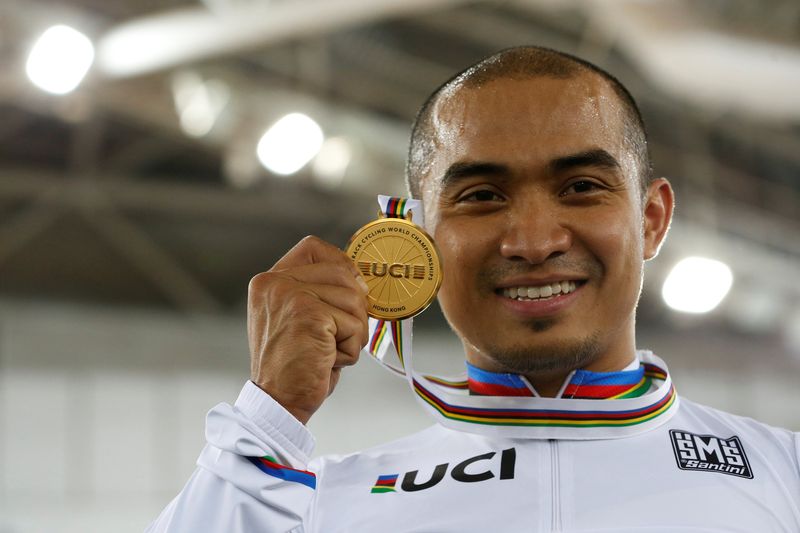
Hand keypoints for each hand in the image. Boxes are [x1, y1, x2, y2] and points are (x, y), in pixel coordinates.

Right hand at [248, 236, 369, 424]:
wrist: (279, 402)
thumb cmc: (295, 365)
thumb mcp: (300, 319)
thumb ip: (321, 293)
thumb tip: (363, 282)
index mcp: (268, 281)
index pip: (314, 247)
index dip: (341, 264)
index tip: (350, 290)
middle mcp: (275, 283)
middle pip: (344, 273)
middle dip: (353, 309)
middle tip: (334, 338)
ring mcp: (291, 296)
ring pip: (355, 300)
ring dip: (352, 334)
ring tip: (326, 352)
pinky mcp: (310, 314)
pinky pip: (355, 324)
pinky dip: (350, 350)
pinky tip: (326, 361)